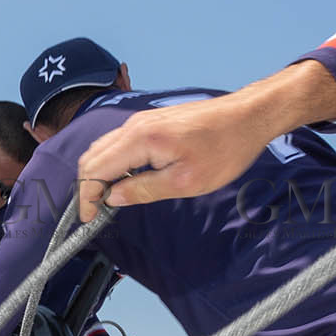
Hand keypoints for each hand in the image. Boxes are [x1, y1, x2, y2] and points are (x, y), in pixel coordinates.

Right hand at [76, 60, 335, 215]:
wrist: (247, 116)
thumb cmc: (223, 150)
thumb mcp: (185, 182)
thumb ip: (144, 190)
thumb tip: (112, 198)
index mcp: (140, 140)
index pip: (95, 169)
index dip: (87, 196)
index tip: (90, 219)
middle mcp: (133, 126)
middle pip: (92, 157)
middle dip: (88, 187)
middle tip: (95, 213)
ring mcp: (141, 121)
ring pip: (103, 148)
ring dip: (99, 174)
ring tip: (107, 200)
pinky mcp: (150, 122)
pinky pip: (118, 143)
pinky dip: (112, 163)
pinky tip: (124, 180)